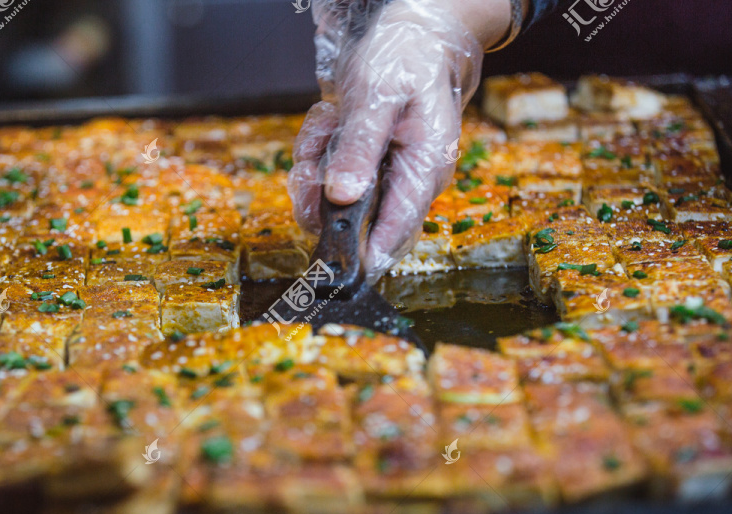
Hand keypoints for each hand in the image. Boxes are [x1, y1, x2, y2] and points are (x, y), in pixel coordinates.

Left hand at [289, 0, 506, 283]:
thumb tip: (343, 197)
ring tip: (326, 125)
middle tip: (308, 165)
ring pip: (335, 200)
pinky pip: (329, 175)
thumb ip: (360, 148)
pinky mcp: (368, 166)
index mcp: (424, 170)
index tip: (326, 264)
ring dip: (315, 167)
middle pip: (357, 224)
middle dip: (320, 199)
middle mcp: (408, 182)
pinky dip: (317, 150)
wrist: (414, 32)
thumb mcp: (378, 96)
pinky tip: (329, 121)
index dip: (361, 256)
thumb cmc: (406, 58)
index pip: (395, 235)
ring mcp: (387, 175)